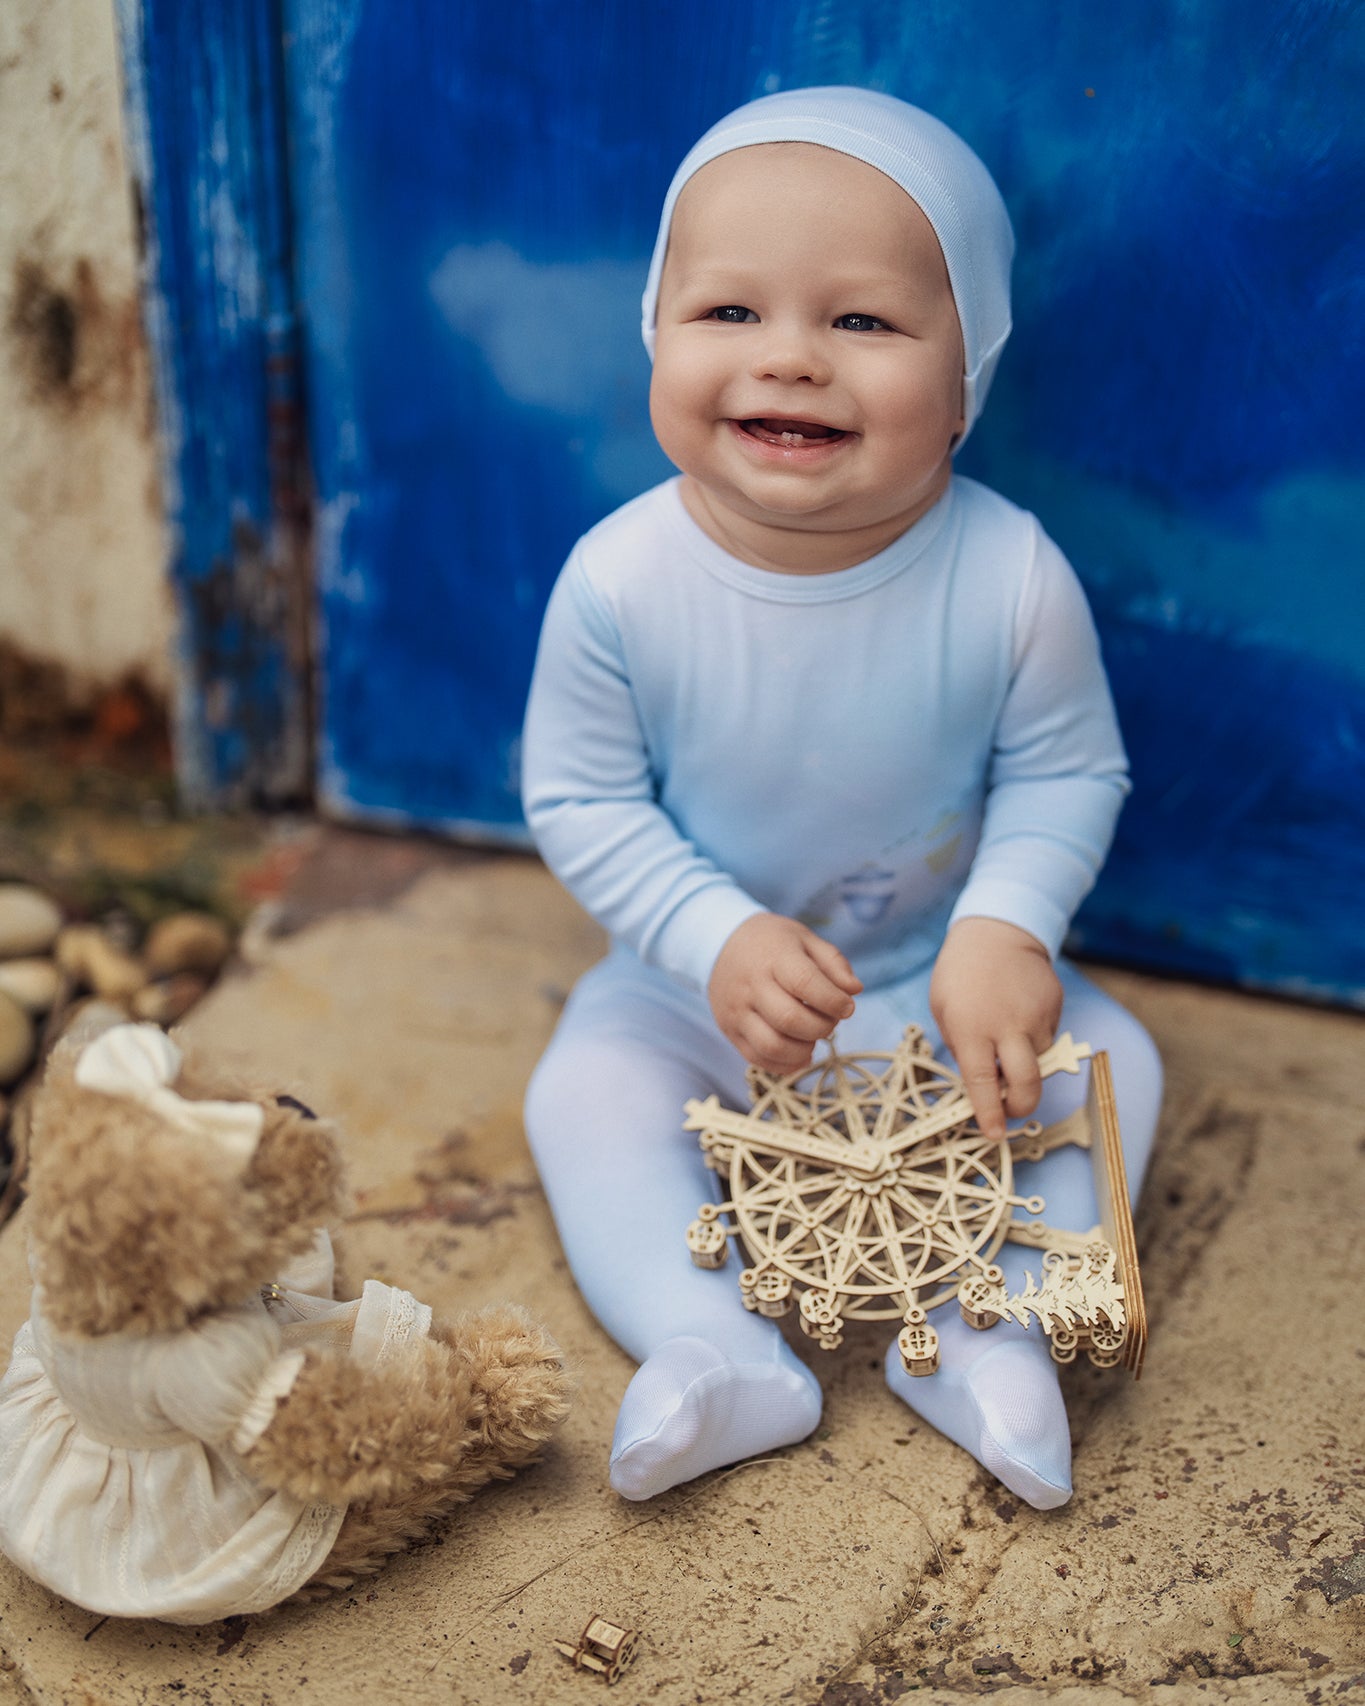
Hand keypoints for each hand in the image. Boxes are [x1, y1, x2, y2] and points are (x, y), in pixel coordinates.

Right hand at [709, 914, 862, 1074]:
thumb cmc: (771, 943)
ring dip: (804, 1049)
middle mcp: (751, 985)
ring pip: (773, 1045)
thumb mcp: (804, 938)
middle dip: (822, 1027)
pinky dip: (785, 1064)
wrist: (721, 945)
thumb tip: (854, 991)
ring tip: (813, 1036)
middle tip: (830, 1021)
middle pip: (790, 1019)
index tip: (847, 1007)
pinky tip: (800, 1052)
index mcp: (774, 957)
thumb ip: (833, 962)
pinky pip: (758, 1058)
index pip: (805, 983)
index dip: (833, 1000)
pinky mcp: (730, 1031)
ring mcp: (737, 1011)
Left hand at [929, 917, 1062, 1140]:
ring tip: (1005, 1039)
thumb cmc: (961, 973)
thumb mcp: (944, 1010)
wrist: (998, 932)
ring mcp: (1036, 1017)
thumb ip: (963, 1047)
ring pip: (1039, 1062)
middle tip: (1010, 1108)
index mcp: (973, 1028)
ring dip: (1024, 1065)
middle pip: (1027, 1084)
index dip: (989, 1114)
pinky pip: (1047, 1038)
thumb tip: (981, 1082)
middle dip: (1021, 1106)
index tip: (993, 1133)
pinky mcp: (1054, 1008)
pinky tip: (1018, 1017)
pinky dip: (1033, 1040)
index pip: (983, 1084)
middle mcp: (1009, 1026)